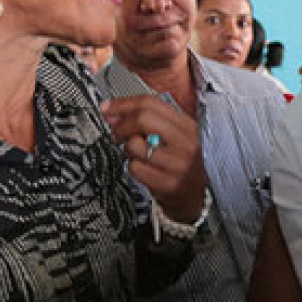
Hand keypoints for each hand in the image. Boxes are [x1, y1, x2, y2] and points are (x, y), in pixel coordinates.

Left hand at [101, 96, 205, 222]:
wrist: (194, 198)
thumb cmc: (181, 163)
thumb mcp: (176, 136)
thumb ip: (149, 120)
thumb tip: (112, 112)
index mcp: (189, 126)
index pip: (152, 103)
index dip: (124, 104)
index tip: (107, 107)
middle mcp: (186, 143)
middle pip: (143, 119)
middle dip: (122, 125)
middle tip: (117, 133)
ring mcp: (178, 164)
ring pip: (135, 144)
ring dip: (128, 149)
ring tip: (137, 154)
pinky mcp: (167, 183)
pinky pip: (135, 167)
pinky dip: (132, 167)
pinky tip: (143, 168)